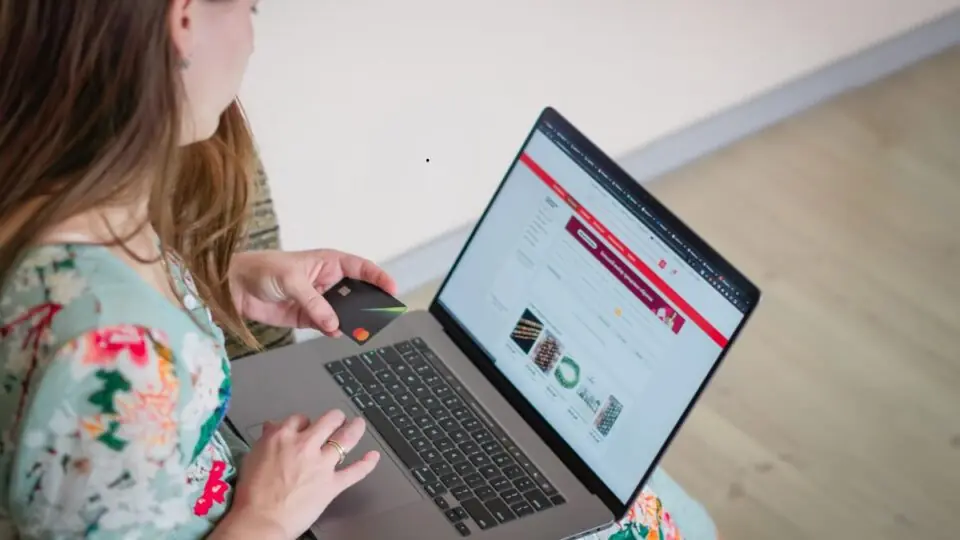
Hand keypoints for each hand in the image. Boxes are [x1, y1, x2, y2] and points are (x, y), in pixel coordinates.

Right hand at [224, 411, 379, 538]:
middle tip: (336, 420)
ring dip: (355, 429)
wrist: (261, 520)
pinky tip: (373, 457)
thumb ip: (267, 440)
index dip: (304, 422)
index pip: (299, 418)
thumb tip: (272, 428)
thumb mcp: (252, 457)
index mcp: (283, 436)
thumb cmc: (252, 494)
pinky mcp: (332, 484)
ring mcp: (322, 464)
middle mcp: (305, 445)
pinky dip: (367, 464)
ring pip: (346, 439)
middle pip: (328, 420)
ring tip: (359, 424)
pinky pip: (355, 471)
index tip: (305, 426)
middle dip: (334, 419)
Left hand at [229, 249, 397, 336]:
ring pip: (343, 312)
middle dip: (368, 303)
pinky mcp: (307, 317)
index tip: (391, 288)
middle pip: (357, 293)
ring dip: (350, 320)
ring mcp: (318, 300)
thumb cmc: (261, 269)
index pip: (361, 268)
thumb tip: (333, 322)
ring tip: (359, 328)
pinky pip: (327, 325)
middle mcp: (327, 281)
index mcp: (328, 262)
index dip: (378, 277)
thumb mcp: (291, 280)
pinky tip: (336, 331)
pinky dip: (333, 329)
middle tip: (379, 315)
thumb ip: (314, 302)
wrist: (234, 286)